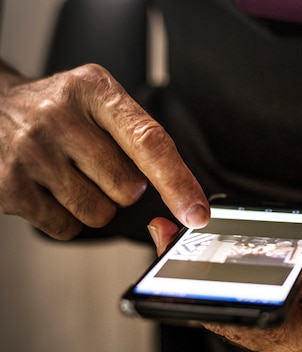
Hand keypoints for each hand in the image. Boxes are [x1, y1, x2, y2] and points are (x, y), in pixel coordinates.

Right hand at [0, 63, 209, 238]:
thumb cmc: (59, 110)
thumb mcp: (100, 102)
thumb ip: (142, 139)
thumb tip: (187, 200)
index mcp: (95, 89)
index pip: (149, 142)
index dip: (178, 182)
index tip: (197, 213)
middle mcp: (59, 115)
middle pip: (127, 188)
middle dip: (122, 187)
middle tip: (94, 163)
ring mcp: (31, 152)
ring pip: (100, 214)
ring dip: (95, 204)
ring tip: (70, 174)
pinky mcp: (9, 186)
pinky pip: (67, 228)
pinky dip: (68, 218)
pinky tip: (50, 188)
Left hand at [148, 217, 301, 351]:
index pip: (261, 323)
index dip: (221, 296)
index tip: (185, 266)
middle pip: (240, 321)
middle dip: (199, 286)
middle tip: (167, 242)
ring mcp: (297, 339)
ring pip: (242, 315)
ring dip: (210, 283)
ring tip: (179, 242)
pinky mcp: (295, 326)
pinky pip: (254, 309)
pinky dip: (231, 283)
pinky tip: (214, 256)